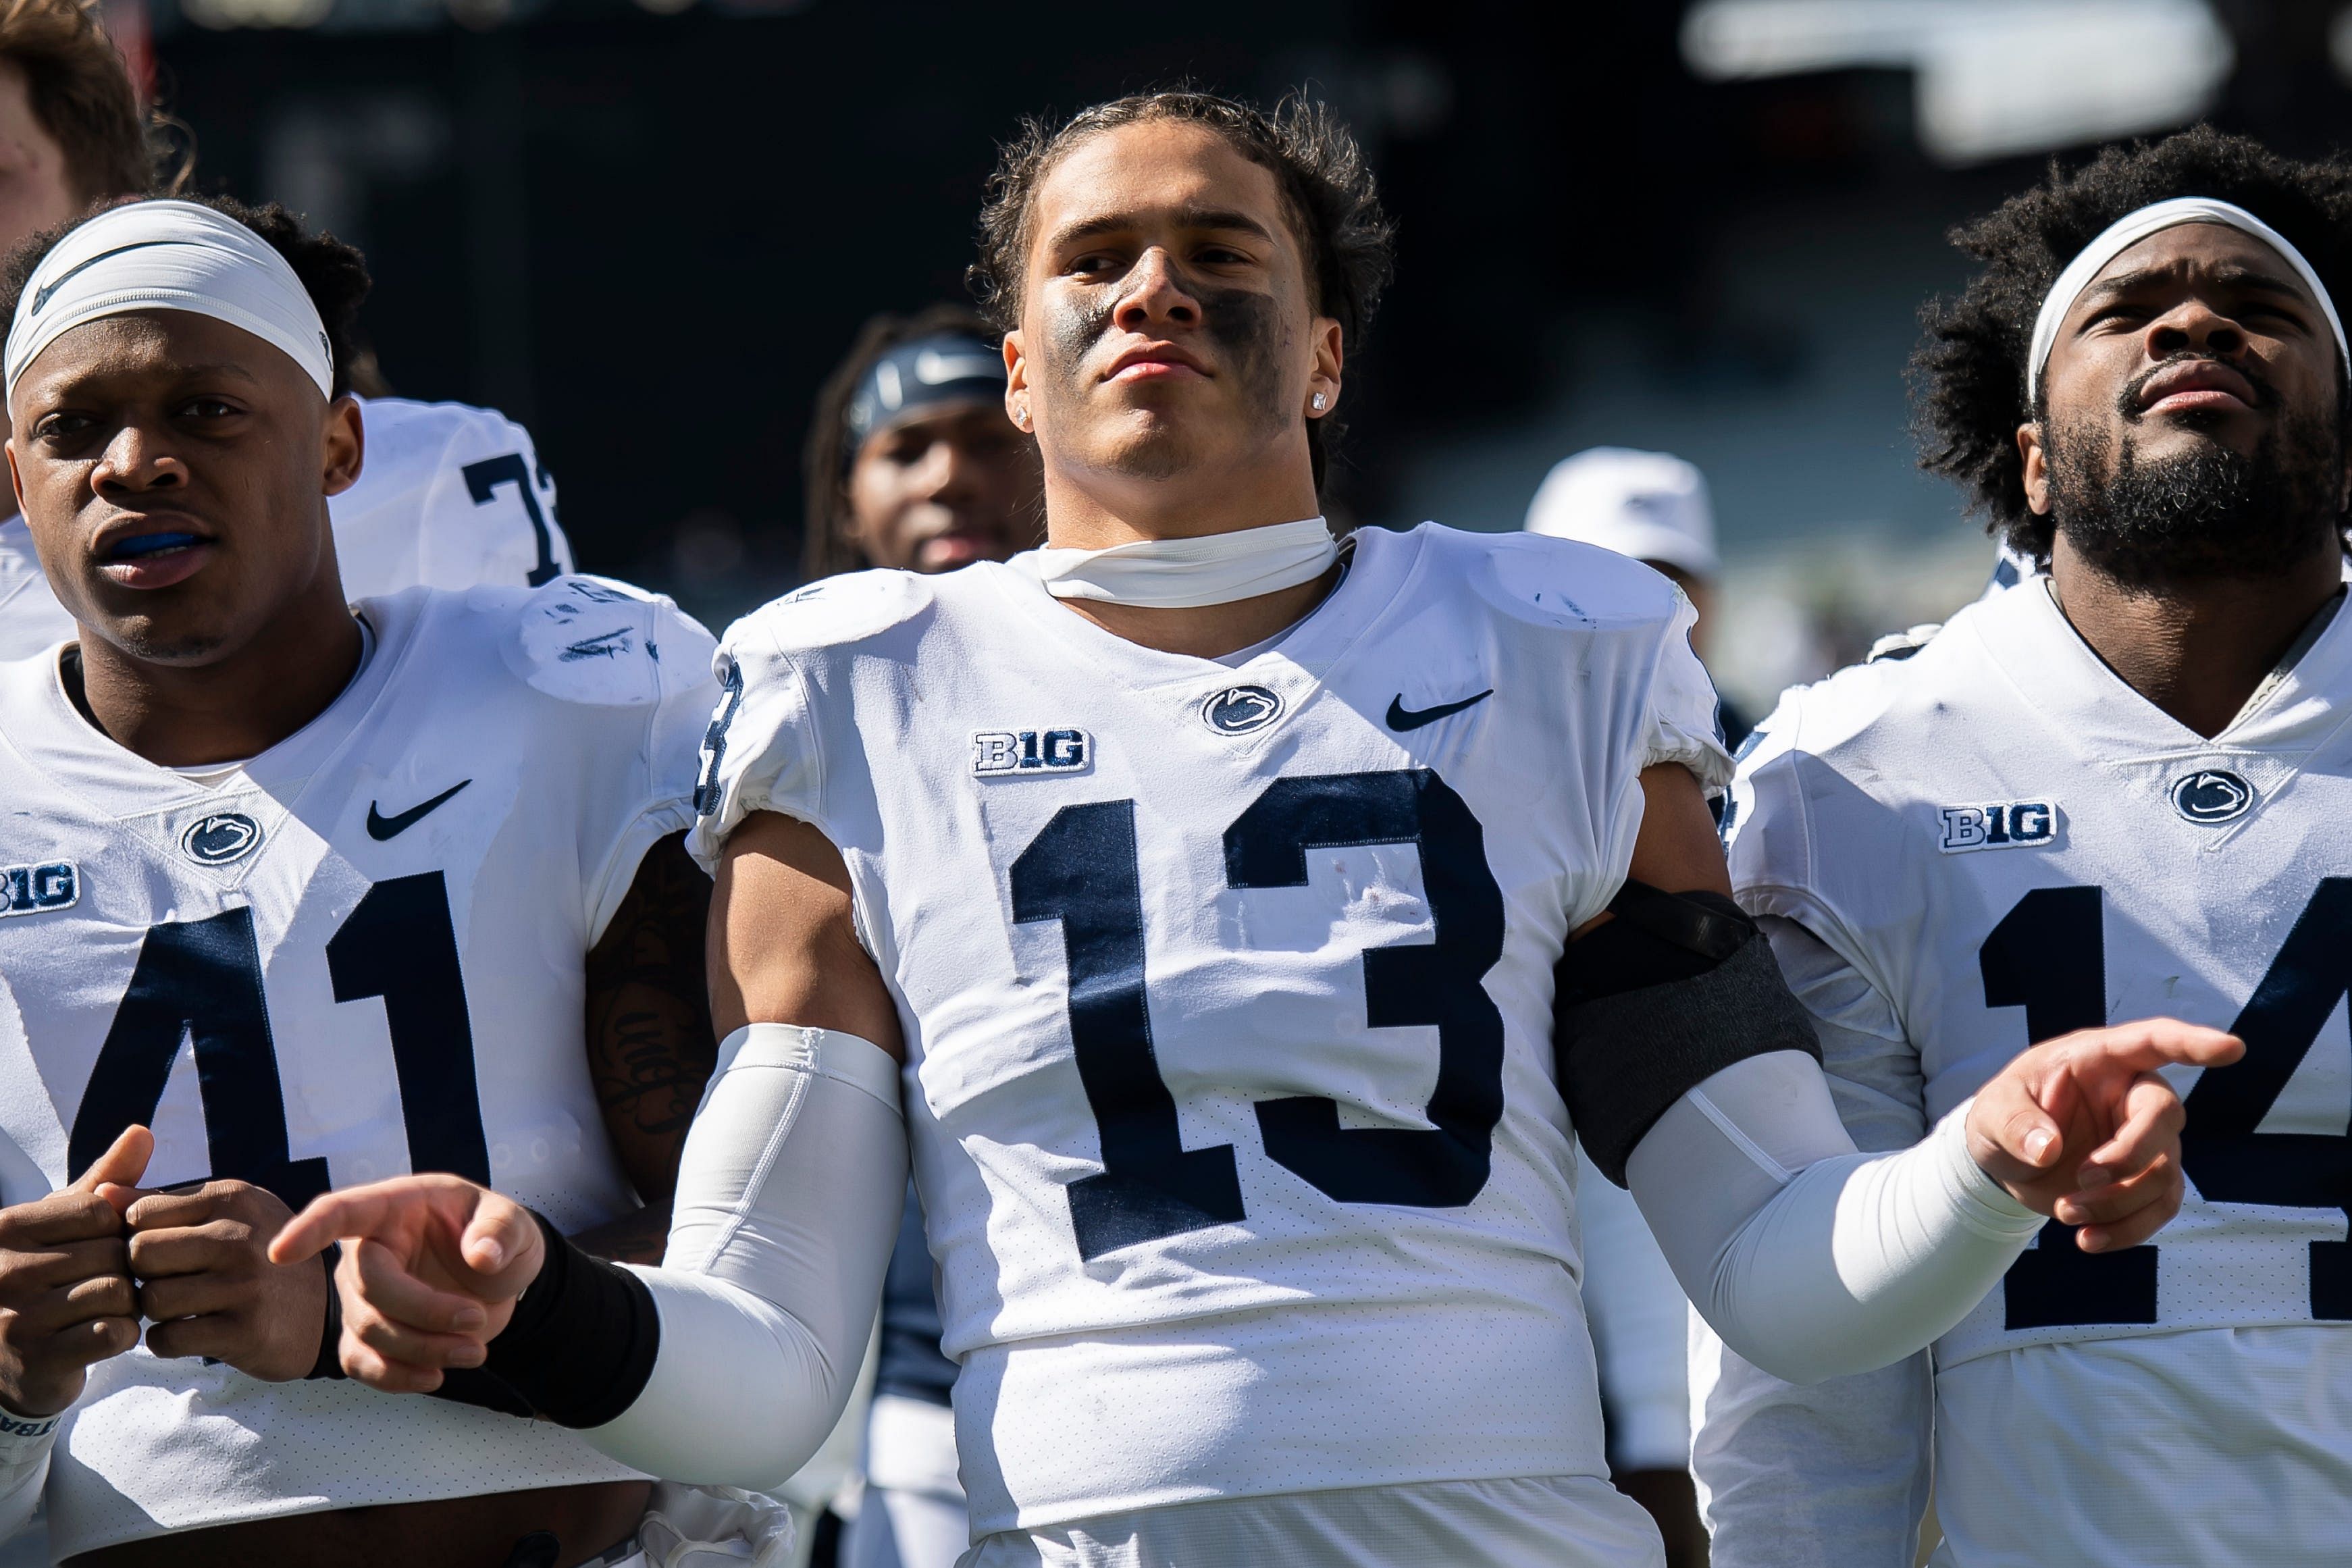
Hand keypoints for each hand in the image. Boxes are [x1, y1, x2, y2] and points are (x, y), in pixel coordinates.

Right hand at [0, 1126, 149, 1416]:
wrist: (5, 1360)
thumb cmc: (40, 1276)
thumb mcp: (58, 1224)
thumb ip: (103, 1179)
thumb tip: (143, 1131)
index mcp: (5, 1229)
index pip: (98, 1211)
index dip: (117, 1229)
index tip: (106, 1245)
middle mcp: (3, 1271)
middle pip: (112, 1254)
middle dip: (126, 1268)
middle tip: (114, 1281)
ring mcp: (17, 1320)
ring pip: (117, 1292)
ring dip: (128, 1301)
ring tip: (112, 1305)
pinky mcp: (38, 1362)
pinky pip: (113, 1333)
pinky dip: (124, 1332)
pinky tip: (109, 1332)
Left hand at [116, 1179, 322, 1382]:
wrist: (325, 1308)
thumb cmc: (261, 1253)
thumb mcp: (227, 1212)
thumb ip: (162, 1202)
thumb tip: (100, 1192)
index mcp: (232, 1198)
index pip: (139, 1214)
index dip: (133, 1237)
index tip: (155, 1252)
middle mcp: (239, 1236)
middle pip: (140, 1255)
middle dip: (140, 1273)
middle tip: (162, 1281)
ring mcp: (244, 1285)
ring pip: (151, 1299)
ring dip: (154, 1310)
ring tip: (177, 1306)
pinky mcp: (244, 1332)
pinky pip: (167, 1339)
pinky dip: (166, 1340)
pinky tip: (187, 1331)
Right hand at [270, 1174, 544, 1393]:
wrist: (498, 1276)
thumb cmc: (495, 1236)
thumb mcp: (513, 1223)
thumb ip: (501, 1231)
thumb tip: (482, 1256)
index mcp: (394, 1208)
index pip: (340, 1212)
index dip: (310, 1230)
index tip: (281, 1252)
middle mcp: (367, 1250)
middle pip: (369, 1289)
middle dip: (424, 1313)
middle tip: (476, 1321)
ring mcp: (360, 1296)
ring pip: (368, 1332)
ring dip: (423, 1349)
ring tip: (475, 1351)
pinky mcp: (368, 1335)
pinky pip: (360, 1364)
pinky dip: (396, 1377)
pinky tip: (435, 1376)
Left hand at [1966, 1018, 2243, 1252]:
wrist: (2005, 1158)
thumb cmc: (2005, 1115)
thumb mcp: (1992, 1111)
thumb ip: (2014, 1123)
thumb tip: (2047, 1150)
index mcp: (2100, 1059)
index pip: (2154, 1041)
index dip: (2194, 1043)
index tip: (2231, 1048)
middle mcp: (2132, 1096)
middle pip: (2165, 1119)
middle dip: (2128, 1157)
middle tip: (2079, 1180)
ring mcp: (2145, 1140)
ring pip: (2164, 1173)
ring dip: (2119, 1203)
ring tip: (2066, 1214)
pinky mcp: (2144, 1181)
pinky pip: (2159, 1208)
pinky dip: (2127, 1229)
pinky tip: (2089, 1240)